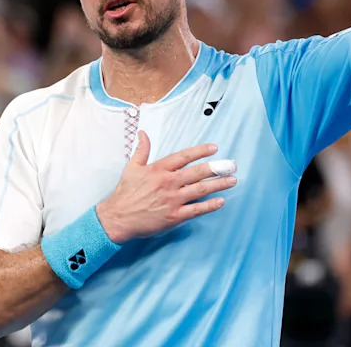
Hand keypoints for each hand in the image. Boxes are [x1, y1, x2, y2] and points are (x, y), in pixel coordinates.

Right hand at [96, 131, 236, 243]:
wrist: (118, 218)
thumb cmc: (125, 193)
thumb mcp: (132, 167)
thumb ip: (142, 149)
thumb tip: (143, 133)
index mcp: (159, 169)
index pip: (184, 157)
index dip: (200, 151)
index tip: (214, 148)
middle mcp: (168, 183)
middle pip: (197, 173)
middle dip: (216, 168)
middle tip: (231, 165)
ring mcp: (172, 200)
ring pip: (200, 190)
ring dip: (218, 185)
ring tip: (232, 180)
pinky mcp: (174, 216)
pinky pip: (196, 210)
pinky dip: (209, 205)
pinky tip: (220, 201)